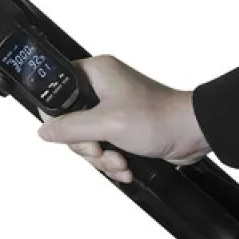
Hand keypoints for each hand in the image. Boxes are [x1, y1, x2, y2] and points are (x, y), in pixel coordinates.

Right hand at [38, 55, 210, 182]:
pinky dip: (112, 160)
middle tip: (101, 149)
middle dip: (87, 145)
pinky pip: (102, 145)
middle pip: (70, 121)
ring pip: (87, 138)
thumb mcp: (107, 123)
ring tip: (120, 161)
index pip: (58, 90)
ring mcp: (111, 107)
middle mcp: (101, 87)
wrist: (194, 133)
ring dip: (102, 157)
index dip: (59, 116)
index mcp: (94, 72)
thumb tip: (44, 130)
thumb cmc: (159, 117)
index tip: (73, 134)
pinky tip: (126, 165)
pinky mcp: (121, 125)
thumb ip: (71, 128)